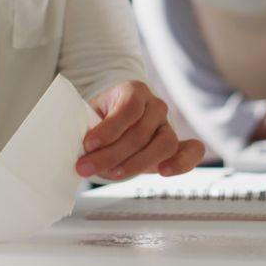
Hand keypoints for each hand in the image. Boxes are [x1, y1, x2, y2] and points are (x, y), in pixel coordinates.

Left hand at [76, 81, 203, 179]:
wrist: (116, 122)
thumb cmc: (101, 120)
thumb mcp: (89, 115)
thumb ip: (86, 127)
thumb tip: (74, 150)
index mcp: (134, 91)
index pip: (128, 109)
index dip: (108, 129)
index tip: (88, 145)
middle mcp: (155, 106)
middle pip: (140, 132)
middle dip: (111, 154)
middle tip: (85, 168)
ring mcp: (168, 125)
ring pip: (163, 145)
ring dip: (136, 164)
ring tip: (112, 174)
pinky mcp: (177, 145)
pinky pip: (191, 151)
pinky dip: (182, 162)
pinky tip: (164, 172)